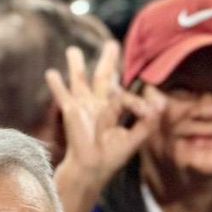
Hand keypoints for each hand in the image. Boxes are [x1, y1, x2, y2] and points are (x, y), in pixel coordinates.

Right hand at [48, 42, 166, 192]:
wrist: (93, 167)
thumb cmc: (112, 157)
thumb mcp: (135, 138)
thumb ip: (148, 120)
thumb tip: (160, 102)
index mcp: (115, 110)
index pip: (125, 94)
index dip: (138, 101)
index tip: (150, 108)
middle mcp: (98, 104)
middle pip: (103, 76)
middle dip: (108, 60)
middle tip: (111, 44)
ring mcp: (83, 106)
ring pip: (79, 79)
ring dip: (76, 64)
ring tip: (73, 50)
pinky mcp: (72, 110)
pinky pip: (63, 94)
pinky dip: (57, 84)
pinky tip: (51, 72)